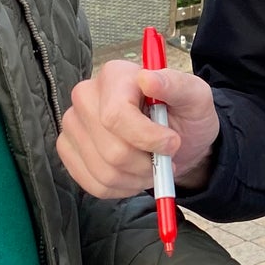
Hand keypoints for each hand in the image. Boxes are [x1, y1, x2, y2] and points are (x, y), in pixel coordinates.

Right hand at [59, 60, 220, 198]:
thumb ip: (176, 85)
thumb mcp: (196, 96)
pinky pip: (93, 184)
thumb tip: (148, 79)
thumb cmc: (186, 114)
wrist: (177, 139)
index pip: (115, 117)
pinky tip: (135, 175)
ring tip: (153, 167)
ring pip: (104, 171)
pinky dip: (122, 189)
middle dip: (146, 165)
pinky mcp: (68, 150)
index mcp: (115, 76)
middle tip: (166, 160)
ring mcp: (73, 124)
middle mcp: (86, 96)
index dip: (146, 139)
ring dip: (137, 179)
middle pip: (111, 150)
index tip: (172, 144)